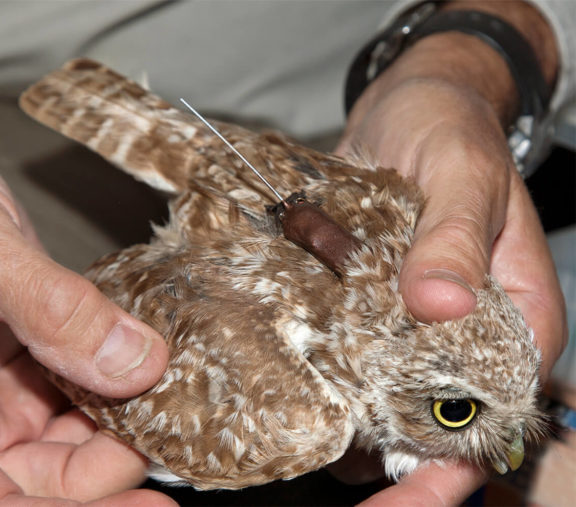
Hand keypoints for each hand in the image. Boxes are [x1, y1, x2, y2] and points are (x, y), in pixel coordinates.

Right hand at [0, 116, 172, 503]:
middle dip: (109, 474)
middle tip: (170, 442)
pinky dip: (119, 401)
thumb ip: (51, 306)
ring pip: (68, 453)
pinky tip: (150, 380)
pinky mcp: (29, 380)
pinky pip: (82, 410)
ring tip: (169, 407)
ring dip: (122, 437)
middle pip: (37, 484)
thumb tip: (134, 363)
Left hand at [334, 8, 565, 502]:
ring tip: (309, 420)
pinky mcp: (371, 301)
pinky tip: (292, 378)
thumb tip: (441, 304)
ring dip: (353, 406)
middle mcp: (466, 322)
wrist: (404, 104)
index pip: (503, 393)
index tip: (413, 467)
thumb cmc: (450, 129)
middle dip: (396, 436)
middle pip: (440, 404)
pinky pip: (353, 345)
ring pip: (389, 383)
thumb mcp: (462, 175)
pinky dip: (328, 364)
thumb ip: (454, 238)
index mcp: (514, 306)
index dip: (462, 440)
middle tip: (341, 450)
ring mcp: (415, 316)